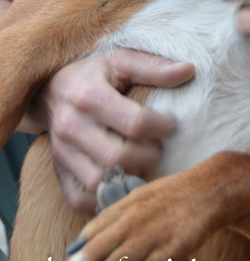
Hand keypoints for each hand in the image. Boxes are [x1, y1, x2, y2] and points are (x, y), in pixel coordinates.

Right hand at [21, 49, 193, 212]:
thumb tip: (189, 71)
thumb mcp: (121, 60)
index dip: (162, 127)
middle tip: (159, 148)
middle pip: (119, 157)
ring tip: (144, 165)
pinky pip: (81, 199)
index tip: (171, 124)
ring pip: (100, 183)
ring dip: (130, 179)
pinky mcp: (58, 173)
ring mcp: (62, 153)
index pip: (135, 123)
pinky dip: (105, 199)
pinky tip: (122, 182)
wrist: (49, 90)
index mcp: (89, 96)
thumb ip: (154, 67)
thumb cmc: (92, 73)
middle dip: (149, 156)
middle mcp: (71, 127)